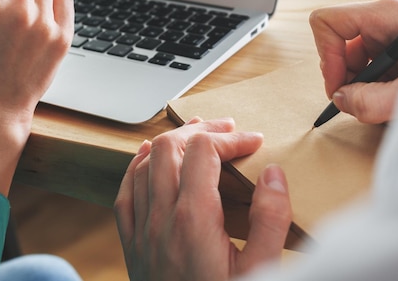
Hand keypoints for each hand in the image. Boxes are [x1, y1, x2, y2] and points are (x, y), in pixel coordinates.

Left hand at [114, 117, 291, 280]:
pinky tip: (148, 158)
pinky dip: (137, 167)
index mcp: (194, 218)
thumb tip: (272, 174)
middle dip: (200, 131)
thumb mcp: (261, 271)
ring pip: (146, 164)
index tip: (253, 142)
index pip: (204, 151)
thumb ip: (270, 220)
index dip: (230, 138)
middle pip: (171, 147)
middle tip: (227, 131)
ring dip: (171, 143)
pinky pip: (125, 192)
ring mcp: (141, 229)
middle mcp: (161, 217)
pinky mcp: (132, 244)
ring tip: (195, 136)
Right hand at [309, 0, 397, 123]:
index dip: (327, 55)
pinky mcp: (397, 50)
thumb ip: (371, 101)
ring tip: (383, 100)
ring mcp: (389, 35)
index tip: (340, 84)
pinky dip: (372, 86)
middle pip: (337, 43)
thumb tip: (342, 101)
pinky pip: (367, 67)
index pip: (327, 22)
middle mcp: (383, 20)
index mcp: (385, 15)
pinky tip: (392, 97)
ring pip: (350, 59)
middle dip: (343, 76)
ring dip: (359, 85)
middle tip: (359, 99)